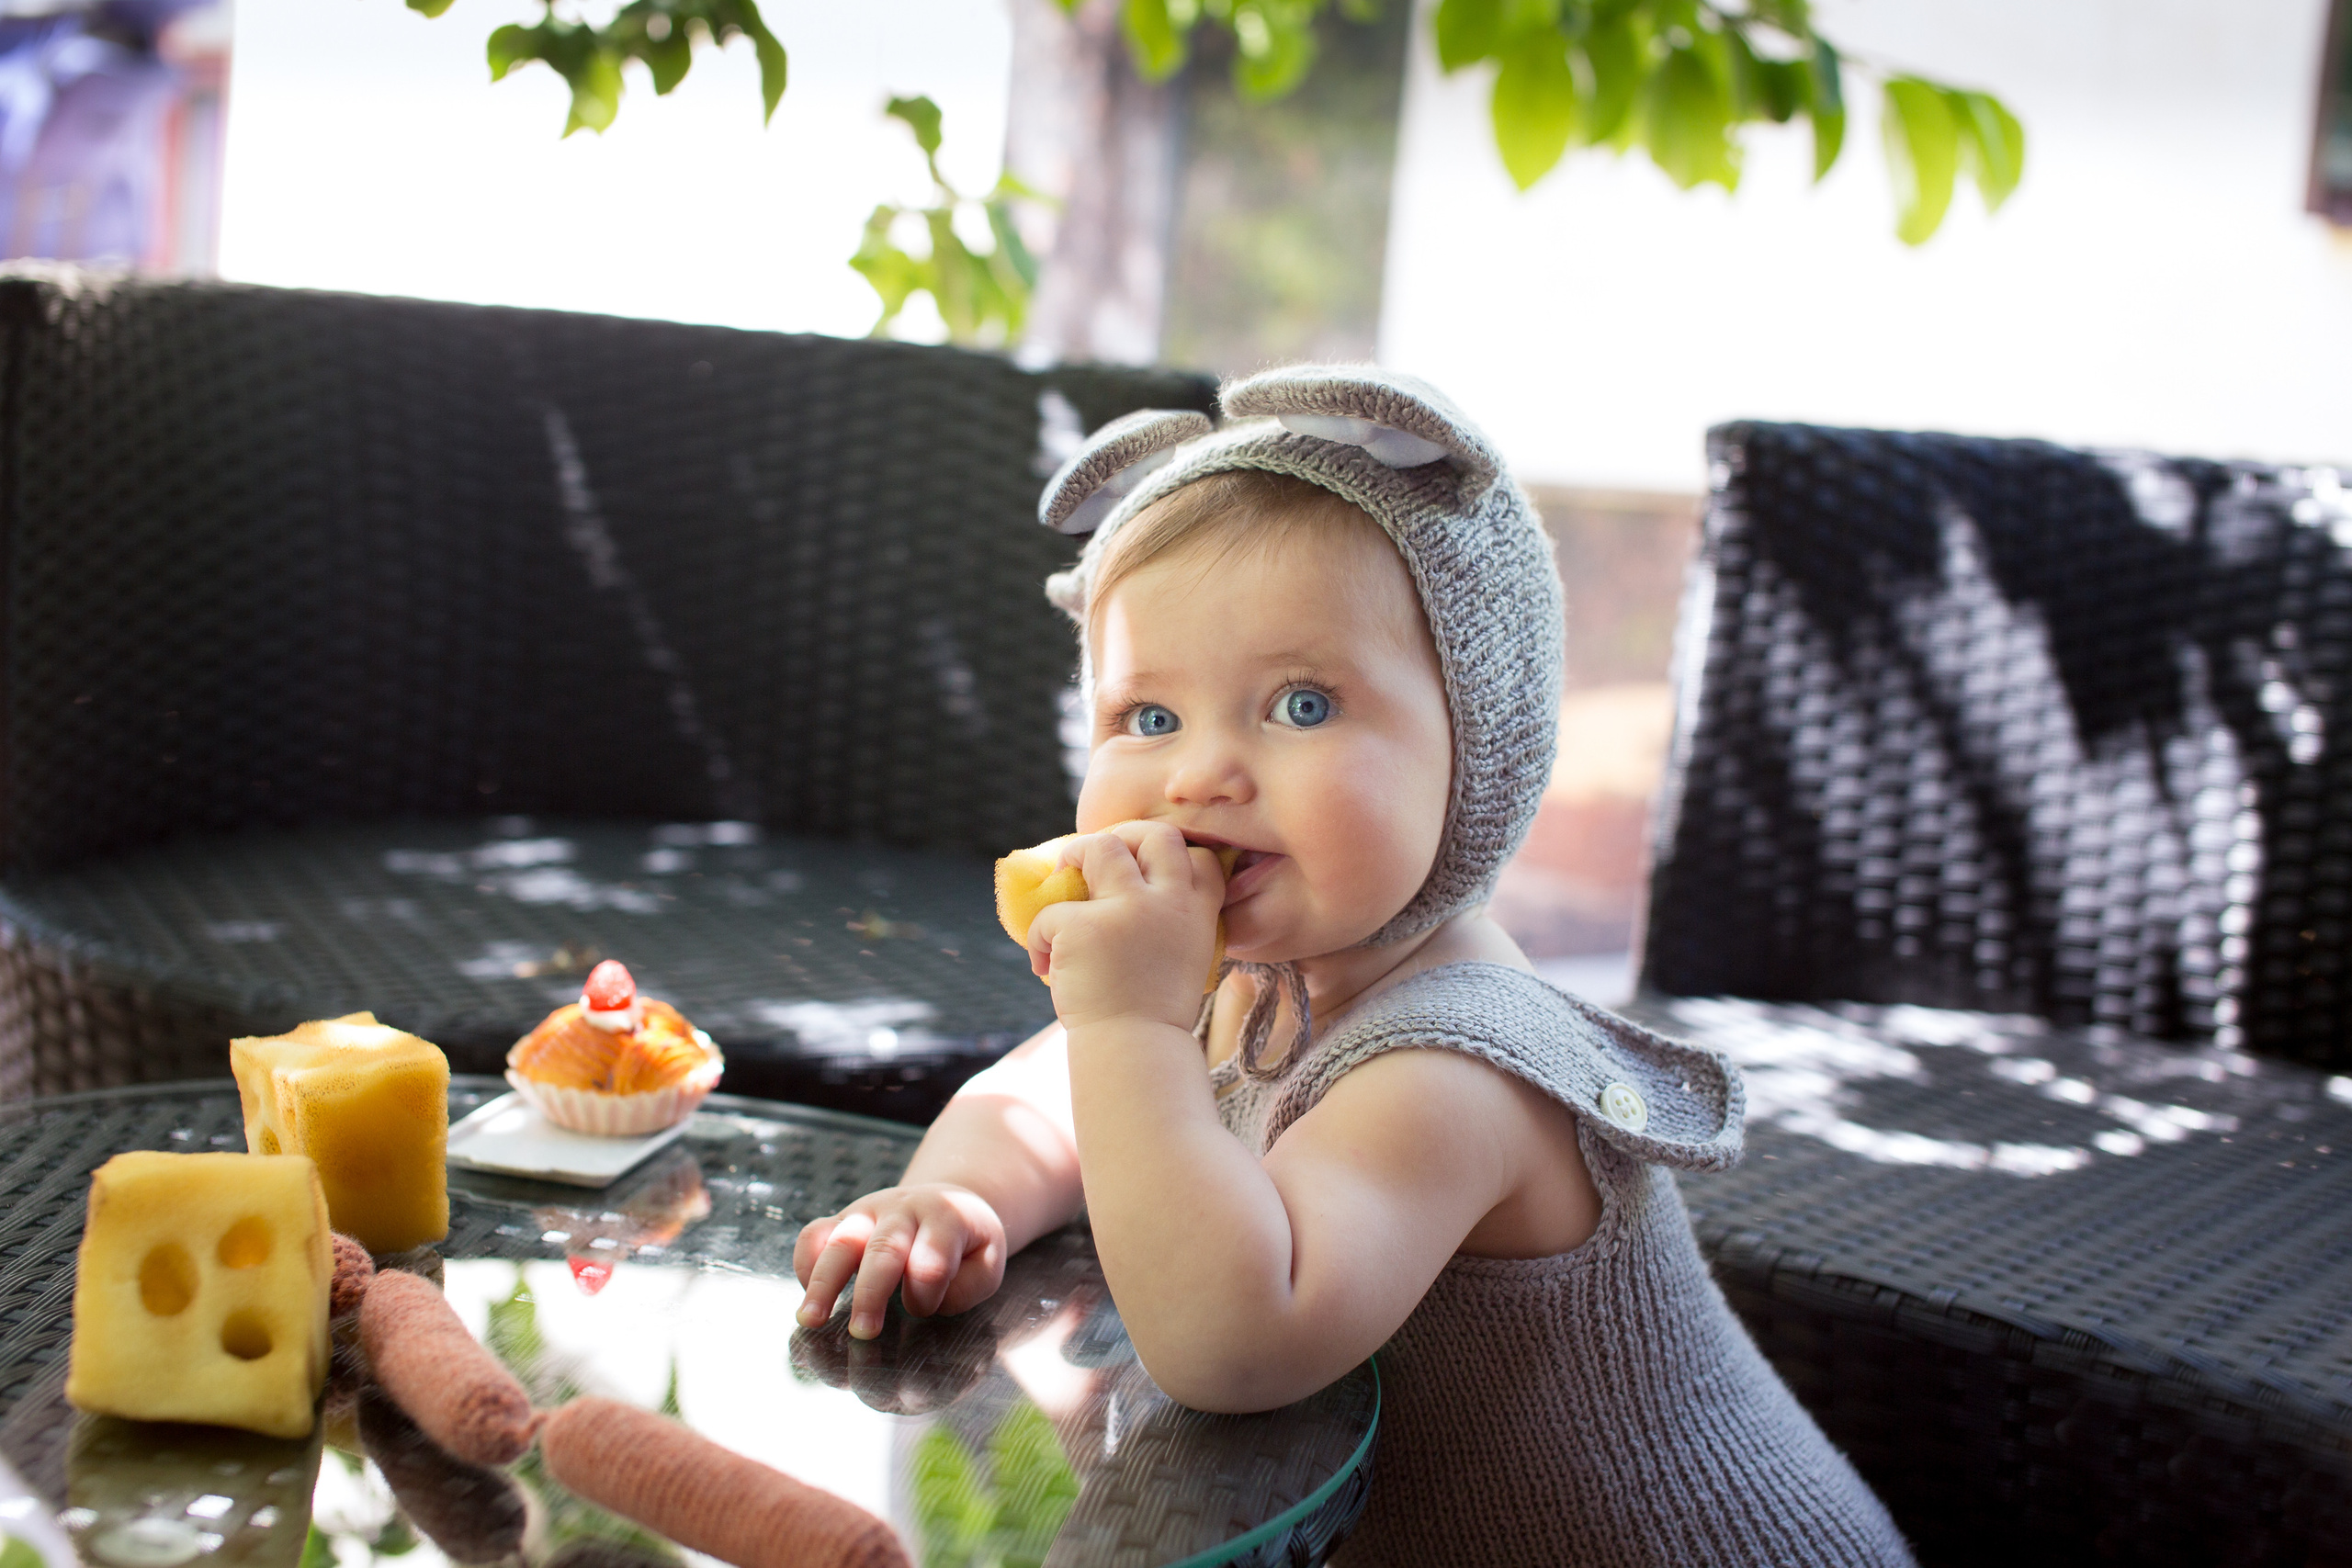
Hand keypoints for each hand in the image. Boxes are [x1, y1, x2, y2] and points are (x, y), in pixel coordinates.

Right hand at [793, 1184, 1006, 1339]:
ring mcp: (868, 1213)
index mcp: (945, 1217)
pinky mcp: (841, 1220)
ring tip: (811, 1320)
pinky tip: (808, 1297)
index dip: (927, 1289)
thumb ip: (969, 1285)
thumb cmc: (966, 1243)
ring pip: (840, 1242)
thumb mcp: (988, 1259)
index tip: (925, 1309)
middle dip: (871, 1293)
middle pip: (883, 1249)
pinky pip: (814, 1235)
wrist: (945, 1201)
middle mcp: (903, 1210)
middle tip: (863, 1334)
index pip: (932, 1257)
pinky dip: (805, 1264)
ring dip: (823, 1283)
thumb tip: (931, 1304)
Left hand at [1025, 821, 1224, 1032]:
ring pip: (1099, 847)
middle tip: (1099, 859)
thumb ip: (1169, 921)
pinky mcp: (1084, 927)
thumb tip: (1123, 890)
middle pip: (1155, 835)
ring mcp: (1126, 910)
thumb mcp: (1183, 958)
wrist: (1135, 1052)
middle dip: (1124, 836)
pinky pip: (1049, 912)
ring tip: (1064, 879)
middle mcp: (1168, 902)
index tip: (1147, 870)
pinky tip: (1043, 964)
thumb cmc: (1153, 1014)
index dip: (1174, 855)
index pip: (1201, 858)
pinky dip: (1039, 937)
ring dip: (1075, 856)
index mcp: (1197, 913)